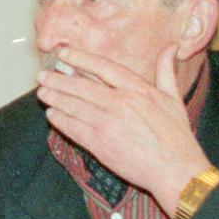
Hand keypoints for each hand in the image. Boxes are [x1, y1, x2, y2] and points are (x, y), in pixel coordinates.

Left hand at [36, 44, 211, 216]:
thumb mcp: (174, 99)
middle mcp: (121, 103)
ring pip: (74, 106)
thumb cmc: (176, 136)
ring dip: (55, 98)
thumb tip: (170, 47)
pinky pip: (73, 128)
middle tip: (42, 75)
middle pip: (81, 86)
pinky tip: (52, 115)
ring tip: (42, 93)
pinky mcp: (100, 144)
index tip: (63, 54)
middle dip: (58, 80)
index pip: (103, 67)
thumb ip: (166, 72)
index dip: (81, 59)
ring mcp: (109, 123)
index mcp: (139, 89)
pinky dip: (60, 120)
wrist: (175, 170)